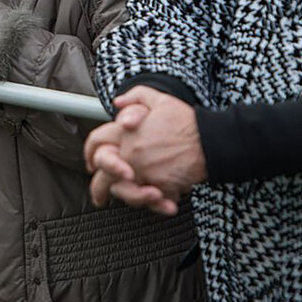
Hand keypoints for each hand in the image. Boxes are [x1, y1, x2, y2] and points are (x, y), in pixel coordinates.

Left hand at [85, 86, 207, 215]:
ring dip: (128, 197)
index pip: (97, 142)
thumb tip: (117, 103)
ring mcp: (145, 173)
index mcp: (126, 133)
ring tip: (135, 197)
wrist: (211, 141)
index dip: (89, 151)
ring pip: (125, 192)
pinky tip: (162, 203)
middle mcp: (131, 155)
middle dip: (98, 189)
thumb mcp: (159, 99)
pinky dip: (155, 204)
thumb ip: (135, 97)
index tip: (90, 162)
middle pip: (104, 175)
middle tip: (99, 197)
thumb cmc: (186, 121)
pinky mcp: (161, 188)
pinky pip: (150, 201)